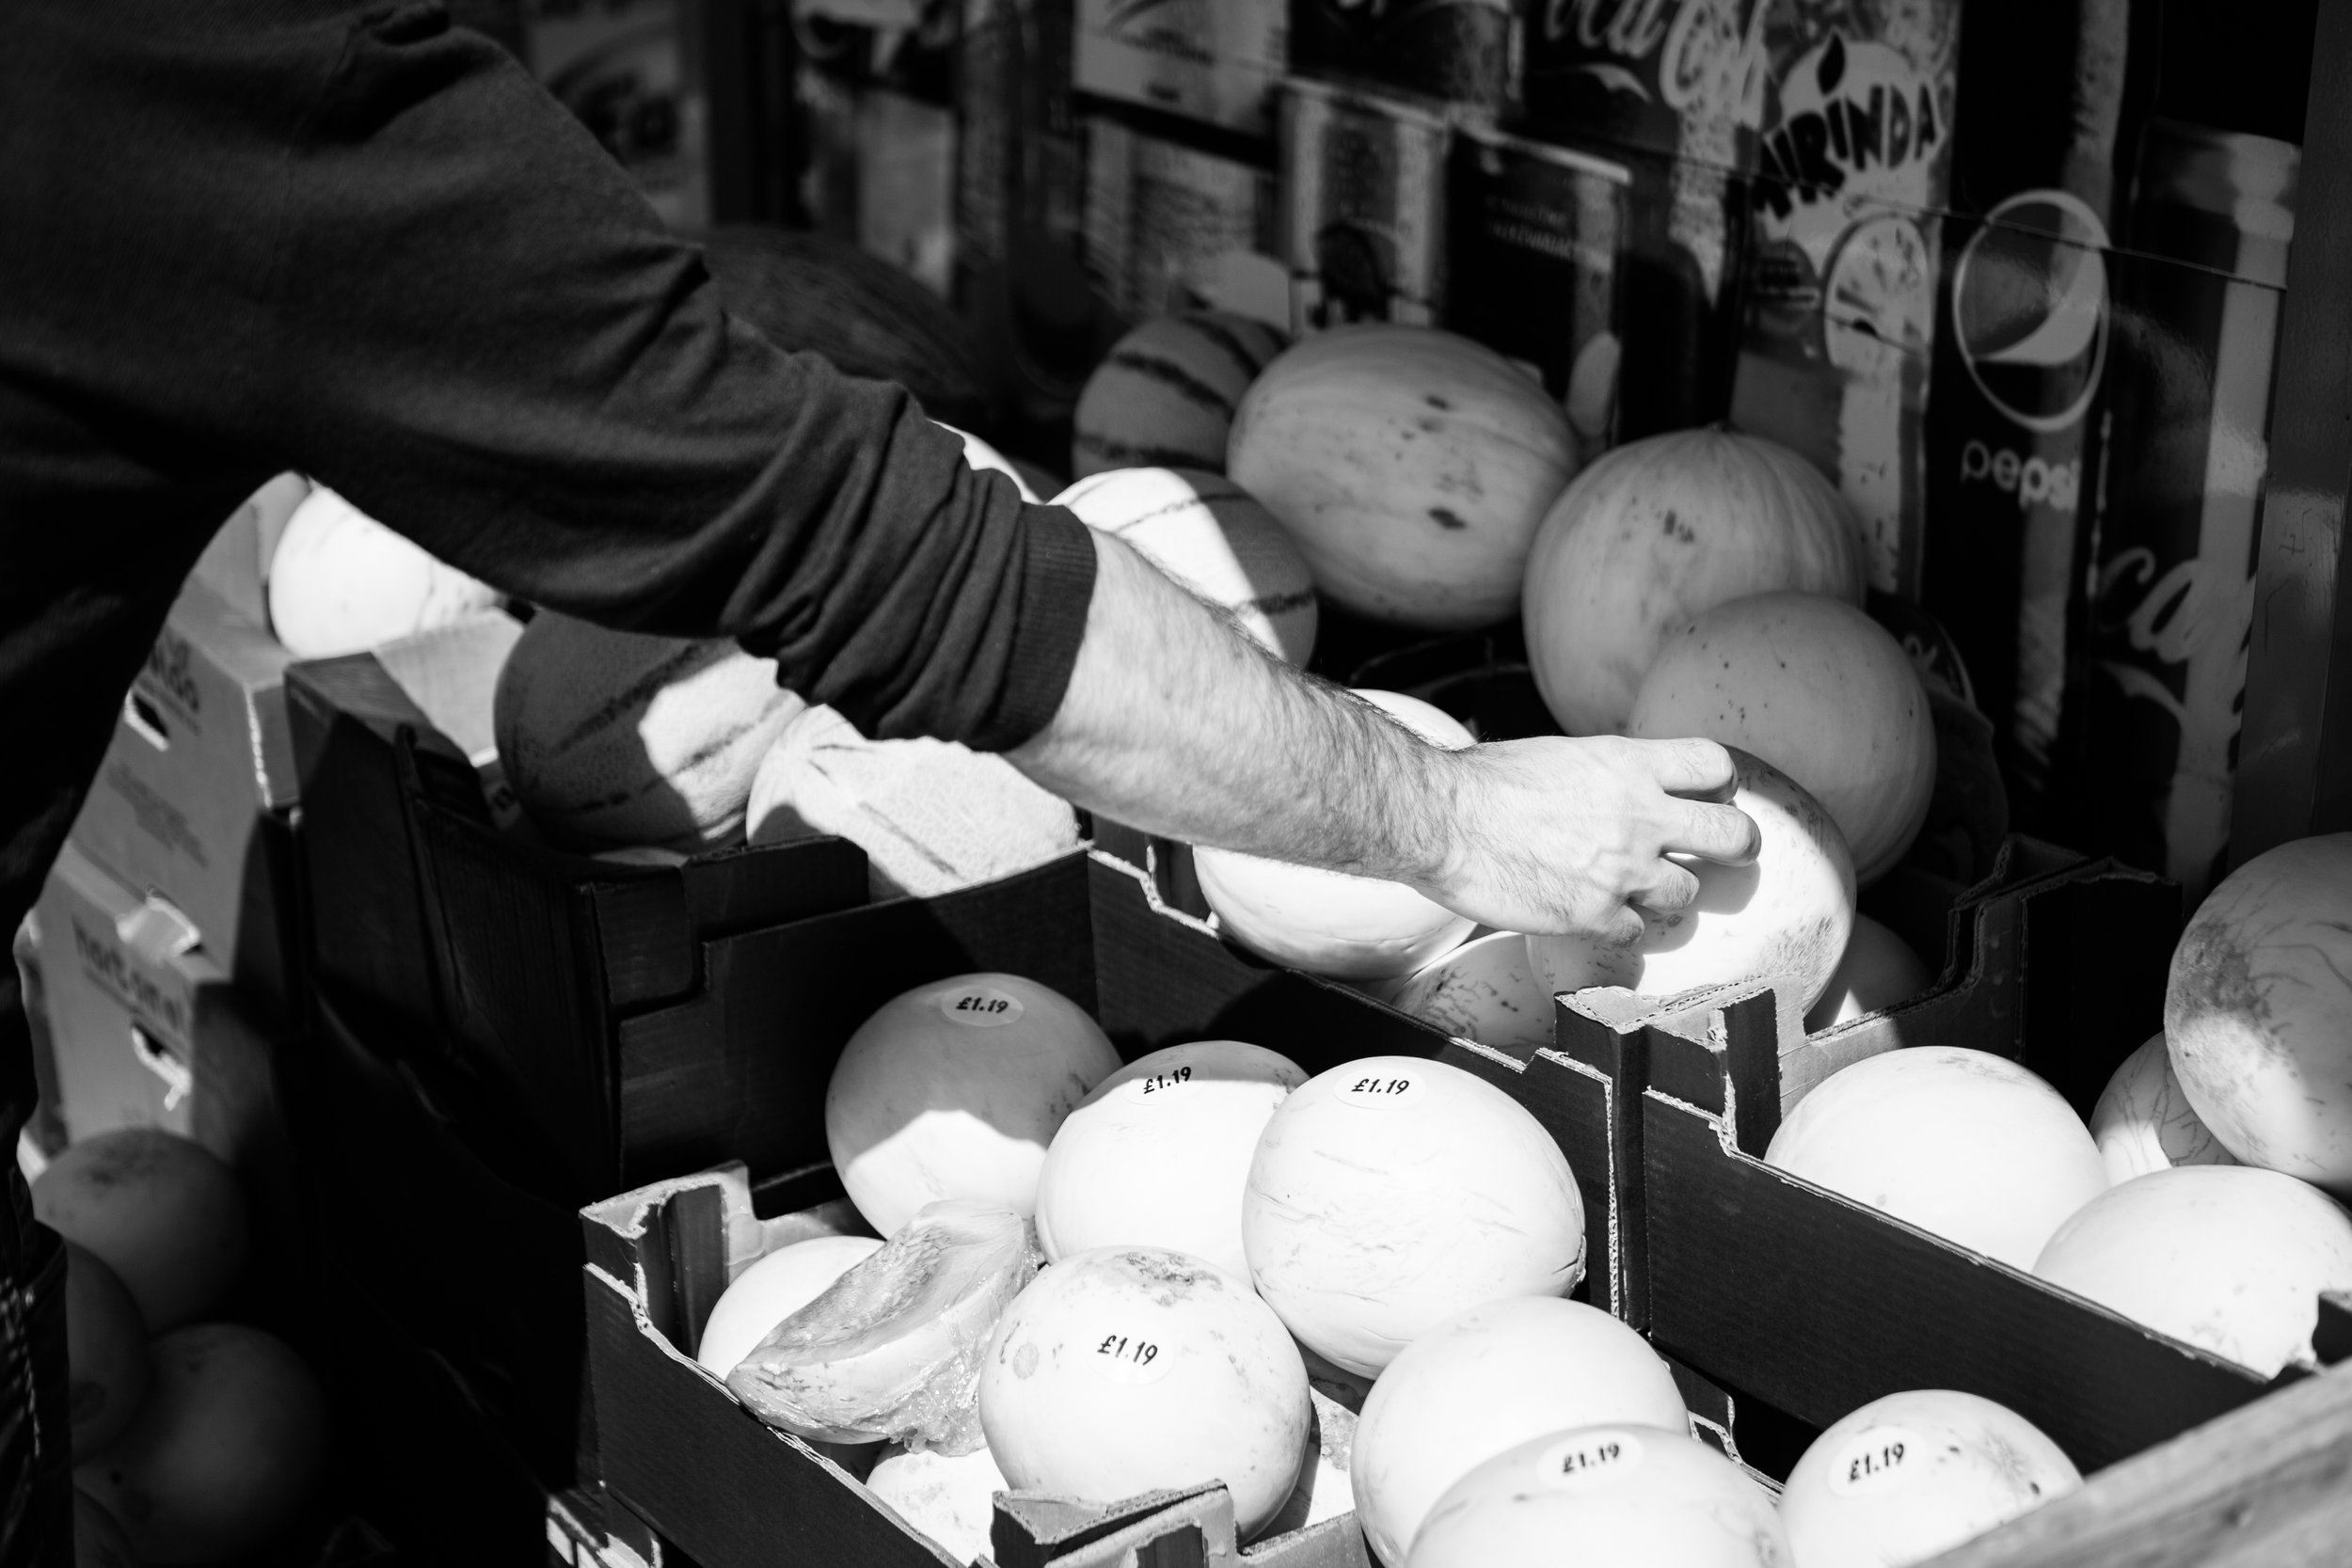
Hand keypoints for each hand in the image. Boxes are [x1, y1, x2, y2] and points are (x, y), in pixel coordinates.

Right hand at [1421, 735, 1760, 942]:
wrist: (1443, 821)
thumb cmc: (1484, 783)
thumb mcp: (1560, 755)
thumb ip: (1606, 773)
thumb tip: (1618, 786)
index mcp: (1628, 765)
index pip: (1713, 765)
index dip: (1722, 783)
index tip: (1713, 795)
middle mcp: (1638, 816)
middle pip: (1732, 834)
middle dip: (1738, 845)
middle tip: (1729, 852)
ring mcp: (1621, 870)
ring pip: (1687, 893)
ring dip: (1667, 892)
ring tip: (1636, 887)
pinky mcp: (1595, 914)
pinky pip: (1637, 931)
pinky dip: (1621, 926)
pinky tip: (1597, 915)